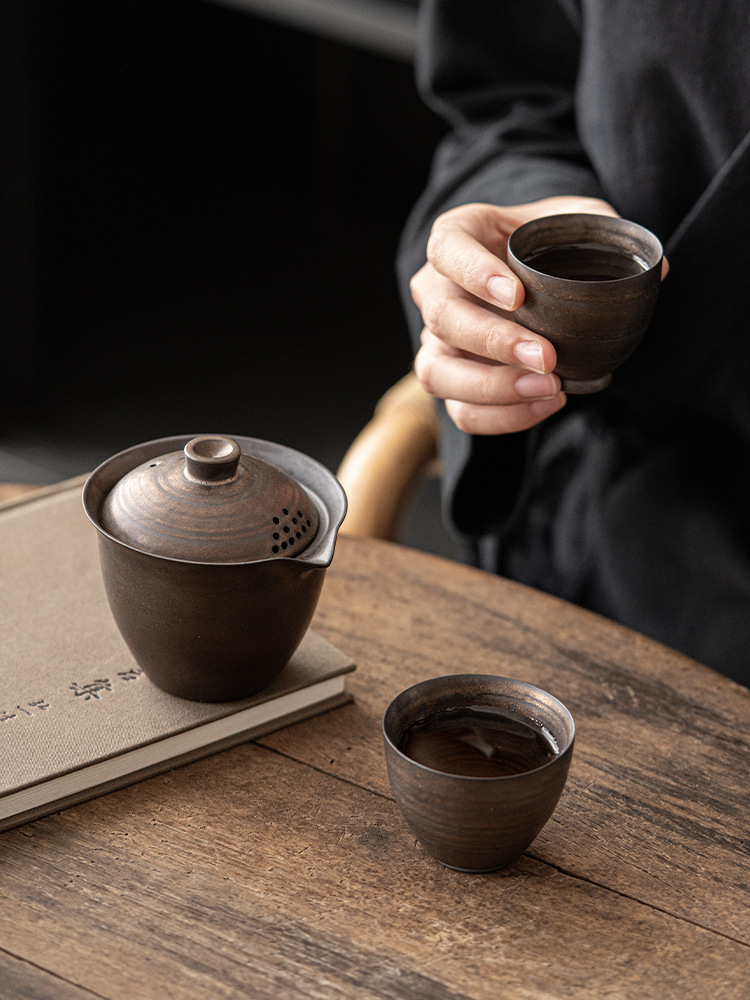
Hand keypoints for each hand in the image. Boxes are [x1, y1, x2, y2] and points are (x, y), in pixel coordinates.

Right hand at [410, 196, 621, 434]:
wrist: (535, 273)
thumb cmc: (549, 243)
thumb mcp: (577, 222)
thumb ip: (609, 237)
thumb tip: (658, 272)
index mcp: (458, 235)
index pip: (446, 248)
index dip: (474, 273)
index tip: (517, 295)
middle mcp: (436, 288)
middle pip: (441, 317)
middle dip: (493, 342)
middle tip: (547, 356)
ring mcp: (437, 339)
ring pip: (436, 372)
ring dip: (491, 386)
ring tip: (549, 388)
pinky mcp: (452, 379)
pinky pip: (460, 409)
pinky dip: (501, 416)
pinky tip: (546, 403)